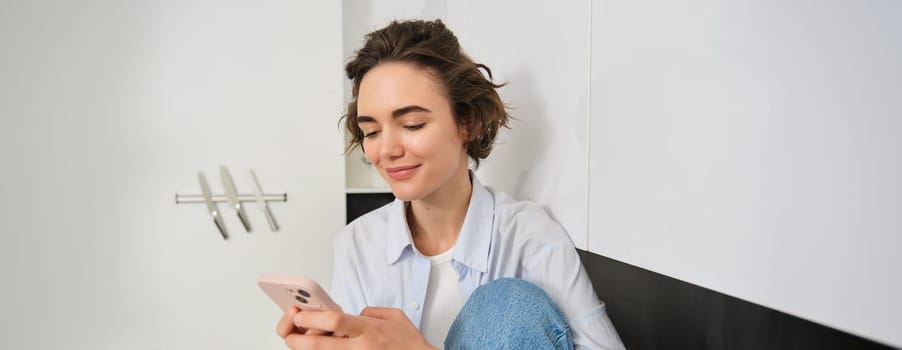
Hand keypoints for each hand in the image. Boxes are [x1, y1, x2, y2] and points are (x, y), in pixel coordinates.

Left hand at [282, 307, 436, 349]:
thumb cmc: (409, 343)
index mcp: (368, 330)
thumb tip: (350, 315)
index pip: (334, 320)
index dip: (311, 317)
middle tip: (290, 334)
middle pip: (319, 345)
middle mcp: (360, 348)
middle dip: (296, 339)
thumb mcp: (393, 316)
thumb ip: (368, 312)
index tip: (298, 313)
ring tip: (300, 342)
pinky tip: (320, 349)